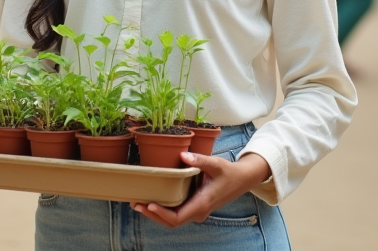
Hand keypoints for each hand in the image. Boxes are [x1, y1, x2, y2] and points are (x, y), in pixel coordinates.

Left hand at [131, 151, 270, 228]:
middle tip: (135, 203)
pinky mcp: (195, 207)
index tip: (149, 204)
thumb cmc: (229, 172)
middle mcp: (198, 212)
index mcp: (201, 204)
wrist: (242, 180)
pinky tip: (152, 200)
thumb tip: (183, 155)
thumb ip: (199, 160)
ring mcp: (196, 212)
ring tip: (138, 203)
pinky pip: (176, 214)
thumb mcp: (216, 164)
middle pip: (170, 222)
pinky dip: (163, 210)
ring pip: (172, 220)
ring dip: (155, 214)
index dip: (161, 213)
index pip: (177, 217)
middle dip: (152, 214)